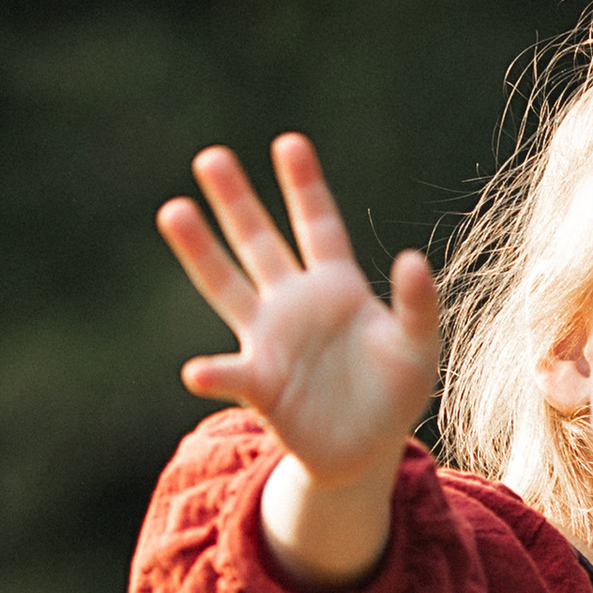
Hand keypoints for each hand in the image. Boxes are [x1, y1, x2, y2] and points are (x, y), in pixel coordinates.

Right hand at [160, 134, 437, 490]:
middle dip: (236, 201)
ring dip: (201, 251)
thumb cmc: (394, 391)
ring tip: (173, 209)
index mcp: (336, 285)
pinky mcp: (260, 386)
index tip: (288, 142)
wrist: (366, 450)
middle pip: (259, 242)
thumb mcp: (419, 346)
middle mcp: (294, 304)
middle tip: (210, 156)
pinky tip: (197, 372)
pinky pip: (232, 375)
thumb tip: (413, 259)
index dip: (304, 186)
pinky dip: (214, 374)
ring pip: (227, 287)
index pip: (318, 225)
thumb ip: (419, 304)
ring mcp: (271, 341)